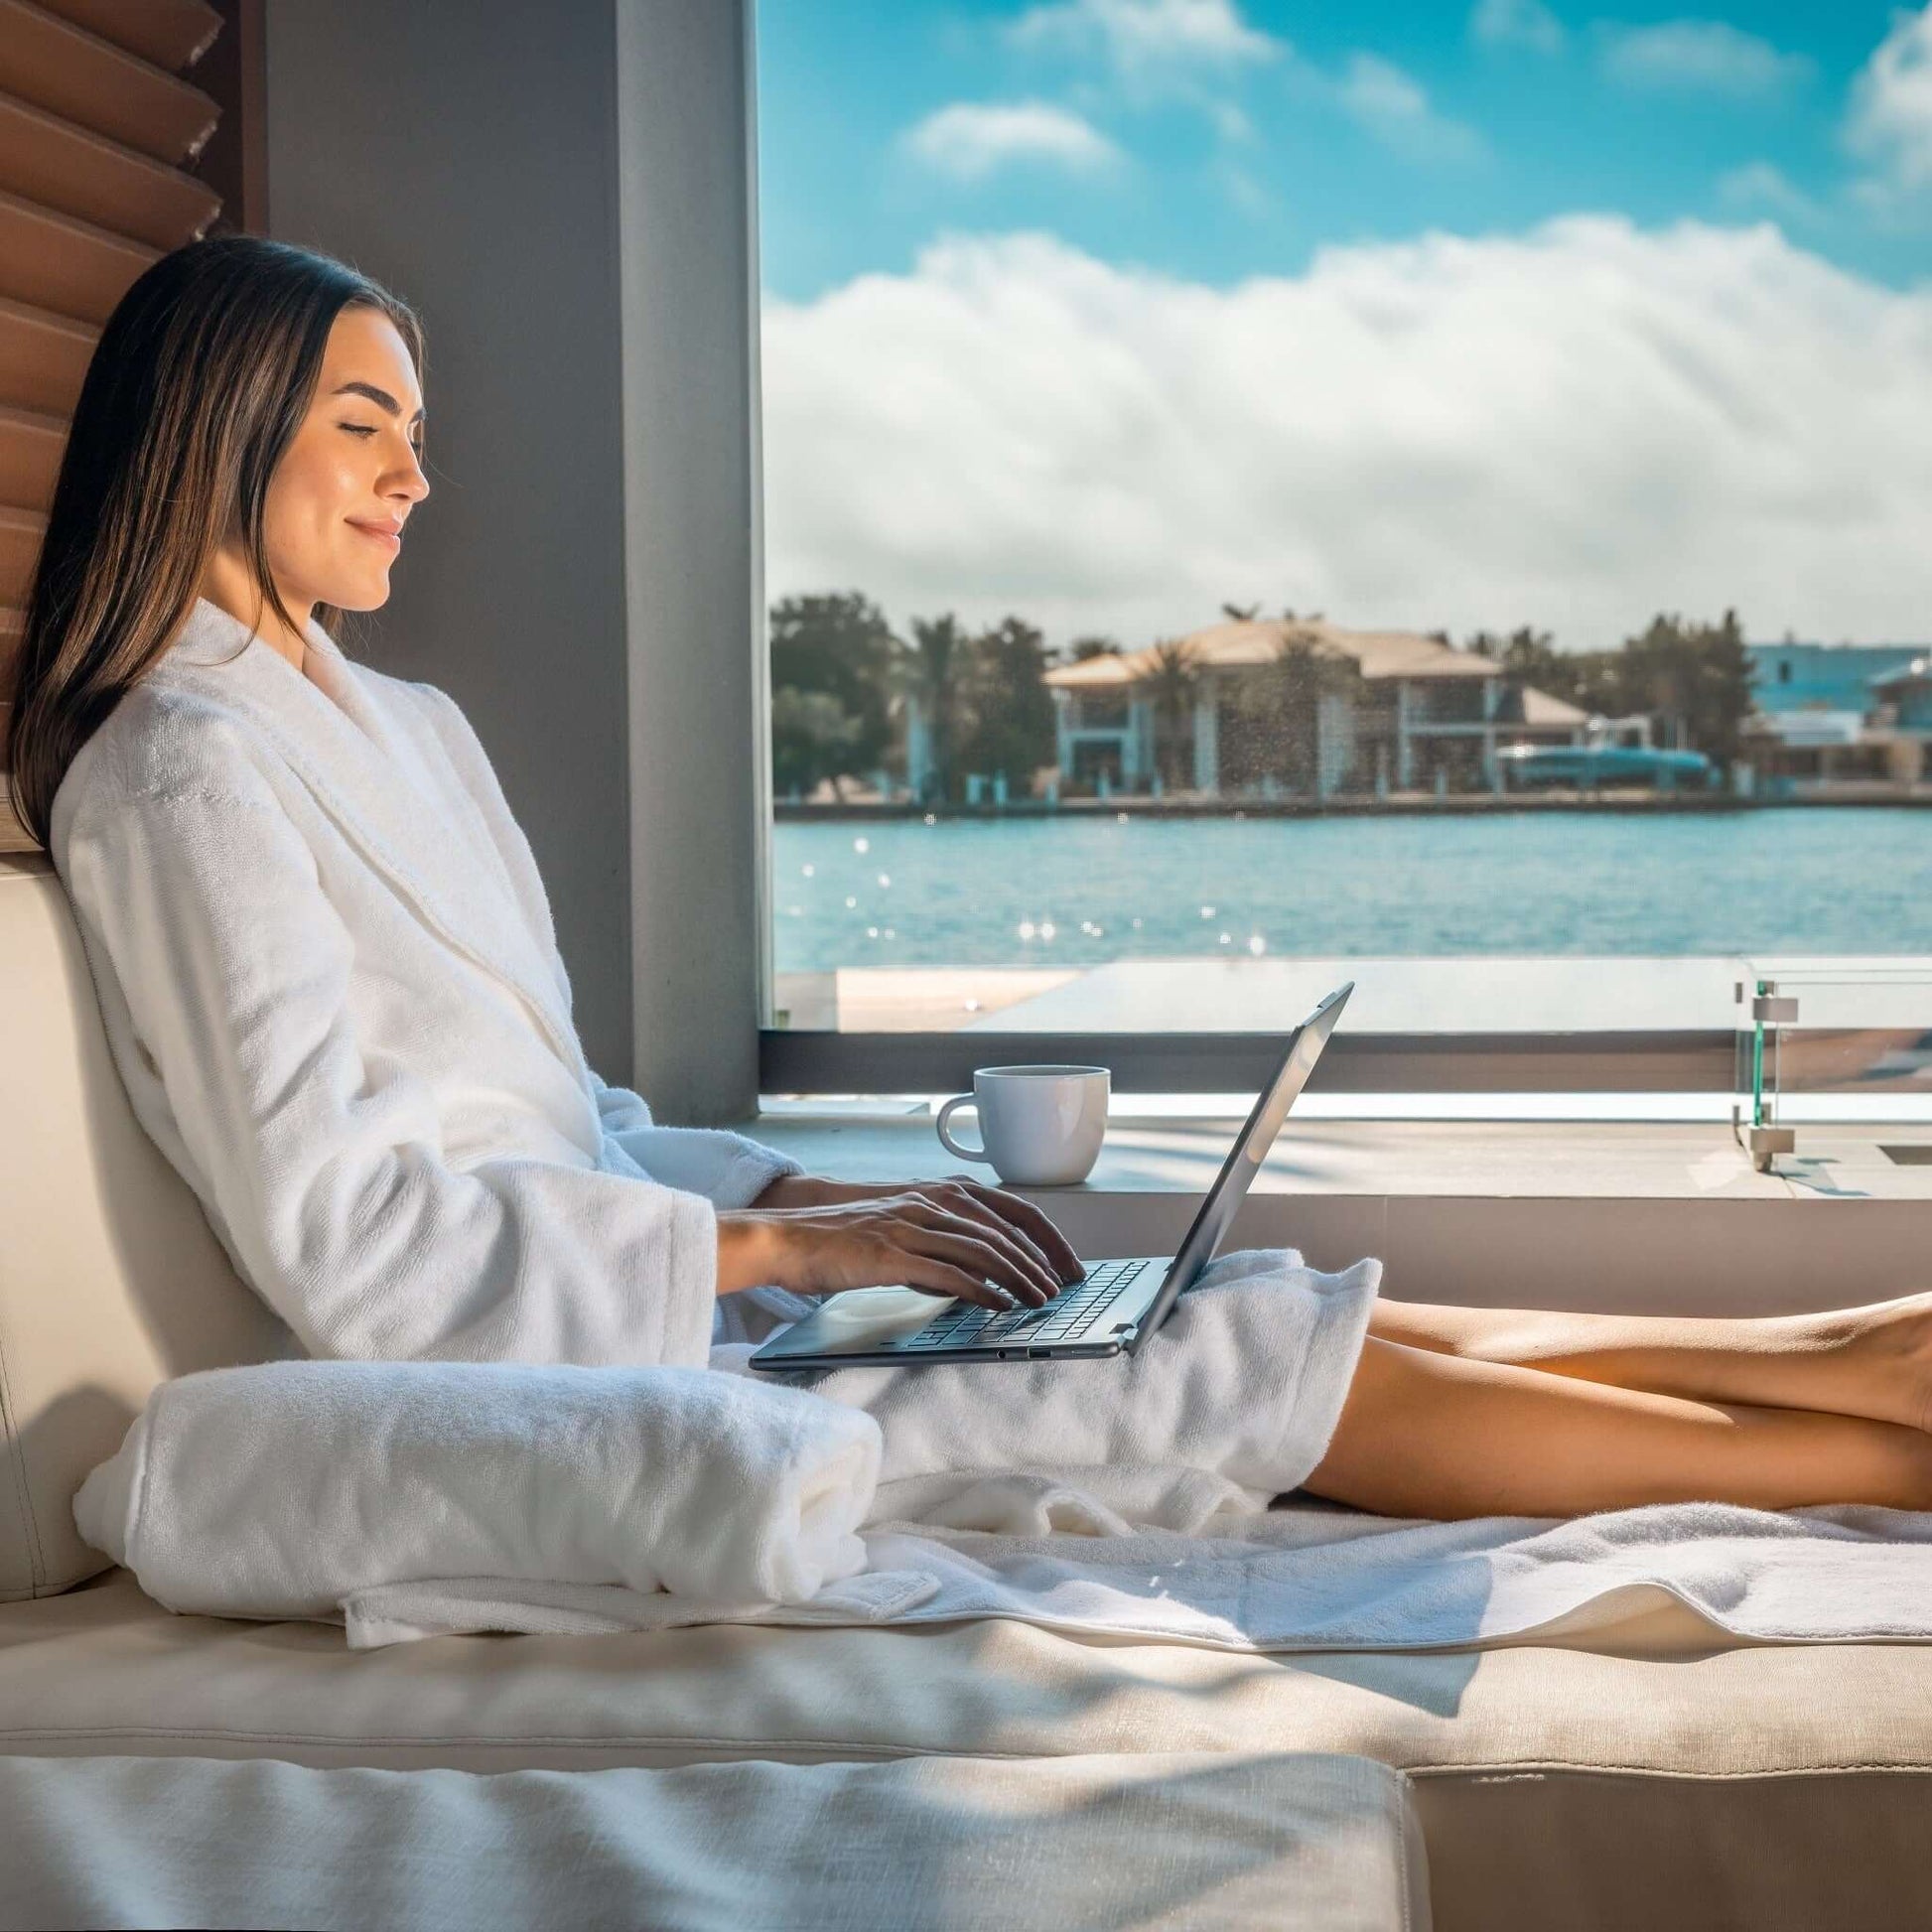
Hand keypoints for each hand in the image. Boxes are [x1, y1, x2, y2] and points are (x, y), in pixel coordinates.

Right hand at [718, 1173, 1084, 1310]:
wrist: (788, 1237)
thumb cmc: (841, 1241)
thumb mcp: (900, 1234)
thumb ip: (937, 1249)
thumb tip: (973, 1280)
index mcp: (936, 1194)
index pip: (1011, 1209)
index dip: (1045, 1237)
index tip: (1067, 1264)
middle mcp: (929, 1202)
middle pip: (1004, 1230)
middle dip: (1041, 1261)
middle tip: (1065, 1288)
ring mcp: (911, 1226)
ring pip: (983, 1250)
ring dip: (1019, 1277)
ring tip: (1042, 1301)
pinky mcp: (892, 1253)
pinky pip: (948, 1273)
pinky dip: (981, 1290)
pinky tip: (999, 1306)